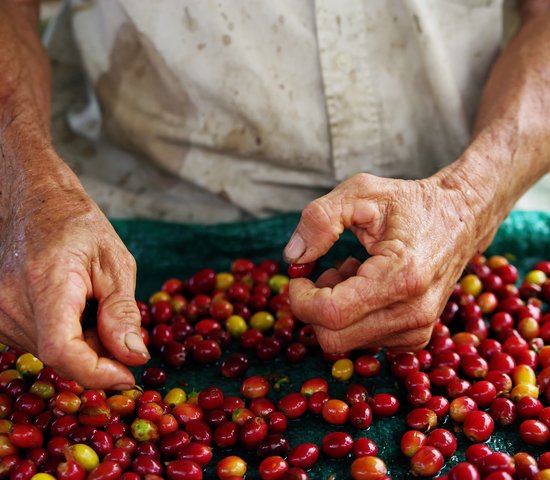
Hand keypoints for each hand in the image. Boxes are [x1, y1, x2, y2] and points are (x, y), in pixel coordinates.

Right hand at [0, 161, 148, 388]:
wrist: (35, 204)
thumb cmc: (79, 227)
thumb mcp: (115, 263)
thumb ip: (122, 312)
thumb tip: (134, 357)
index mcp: (46, 285)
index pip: (63, 351)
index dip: (98, 374)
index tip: (127, 376)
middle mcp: (11, 304)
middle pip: (61, 356)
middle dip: (99, 354)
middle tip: (119, 325)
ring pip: (51, 352)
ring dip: (83, 343)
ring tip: (94, 304)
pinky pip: (40, 342)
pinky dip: (67, 336)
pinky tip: (77, 308)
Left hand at [284, 173, 479, 352]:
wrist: (462, 218)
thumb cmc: (410, 204)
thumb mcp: (360, 192)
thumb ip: (320, 219)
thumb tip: (293, 258)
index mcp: (402, 276)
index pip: (331, 314)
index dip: (301, 298)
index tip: (298, 276)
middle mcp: (414, 313)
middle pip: (333, 337)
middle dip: (315, 307)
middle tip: (328, 271)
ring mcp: (418, 330)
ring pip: (346, 341)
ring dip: (336, 308)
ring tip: (355, 270)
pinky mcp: (416, 337)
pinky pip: (363, 340)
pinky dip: (353, 317)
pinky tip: (366, 286)